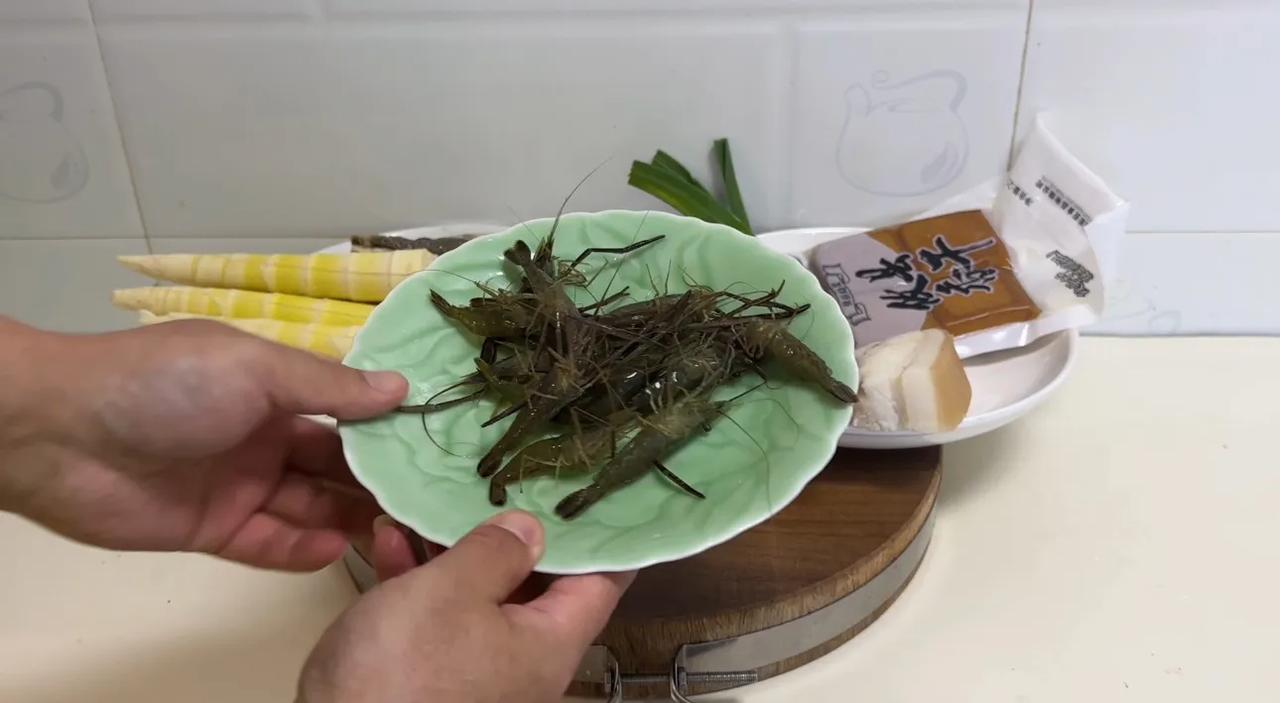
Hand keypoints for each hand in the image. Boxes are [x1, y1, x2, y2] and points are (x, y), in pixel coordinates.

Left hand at [0, 318, 406, 569]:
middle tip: (425, 496)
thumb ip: (329, 386)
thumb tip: (400, 387)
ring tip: (396, 527)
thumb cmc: (166, 384)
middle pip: (331, 462)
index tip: (434, 443)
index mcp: (271, 386)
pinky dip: (303, 548)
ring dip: (348, 515)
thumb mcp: (255, 369)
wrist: (61, 434)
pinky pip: (269, 543)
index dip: (383, 426)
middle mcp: (261, 435)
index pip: (342, 409)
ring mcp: (238, 484)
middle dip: (374, 478)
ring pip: (307, 505)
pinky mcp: (213, 529)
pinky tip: (340, 549)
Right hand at [299, 511, 634, 702]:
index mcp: (549, 644)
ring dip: (457, 549)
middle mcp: (523, 663)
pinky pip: (437, 619)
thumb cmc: (401, 668)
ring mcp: (476, 671)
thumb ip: (496, 552)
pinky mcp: (428, 676)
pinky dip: (419, 578)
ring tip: (439, 498)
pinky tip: (390, 539)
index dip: (604, 535)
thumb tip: (533, 529)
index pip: (600, 583)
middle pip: (538, 586)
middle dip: (518, 532)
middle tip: (513, 476)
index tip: (601, 489)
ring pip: (481, 597)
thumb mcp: (451, 592)